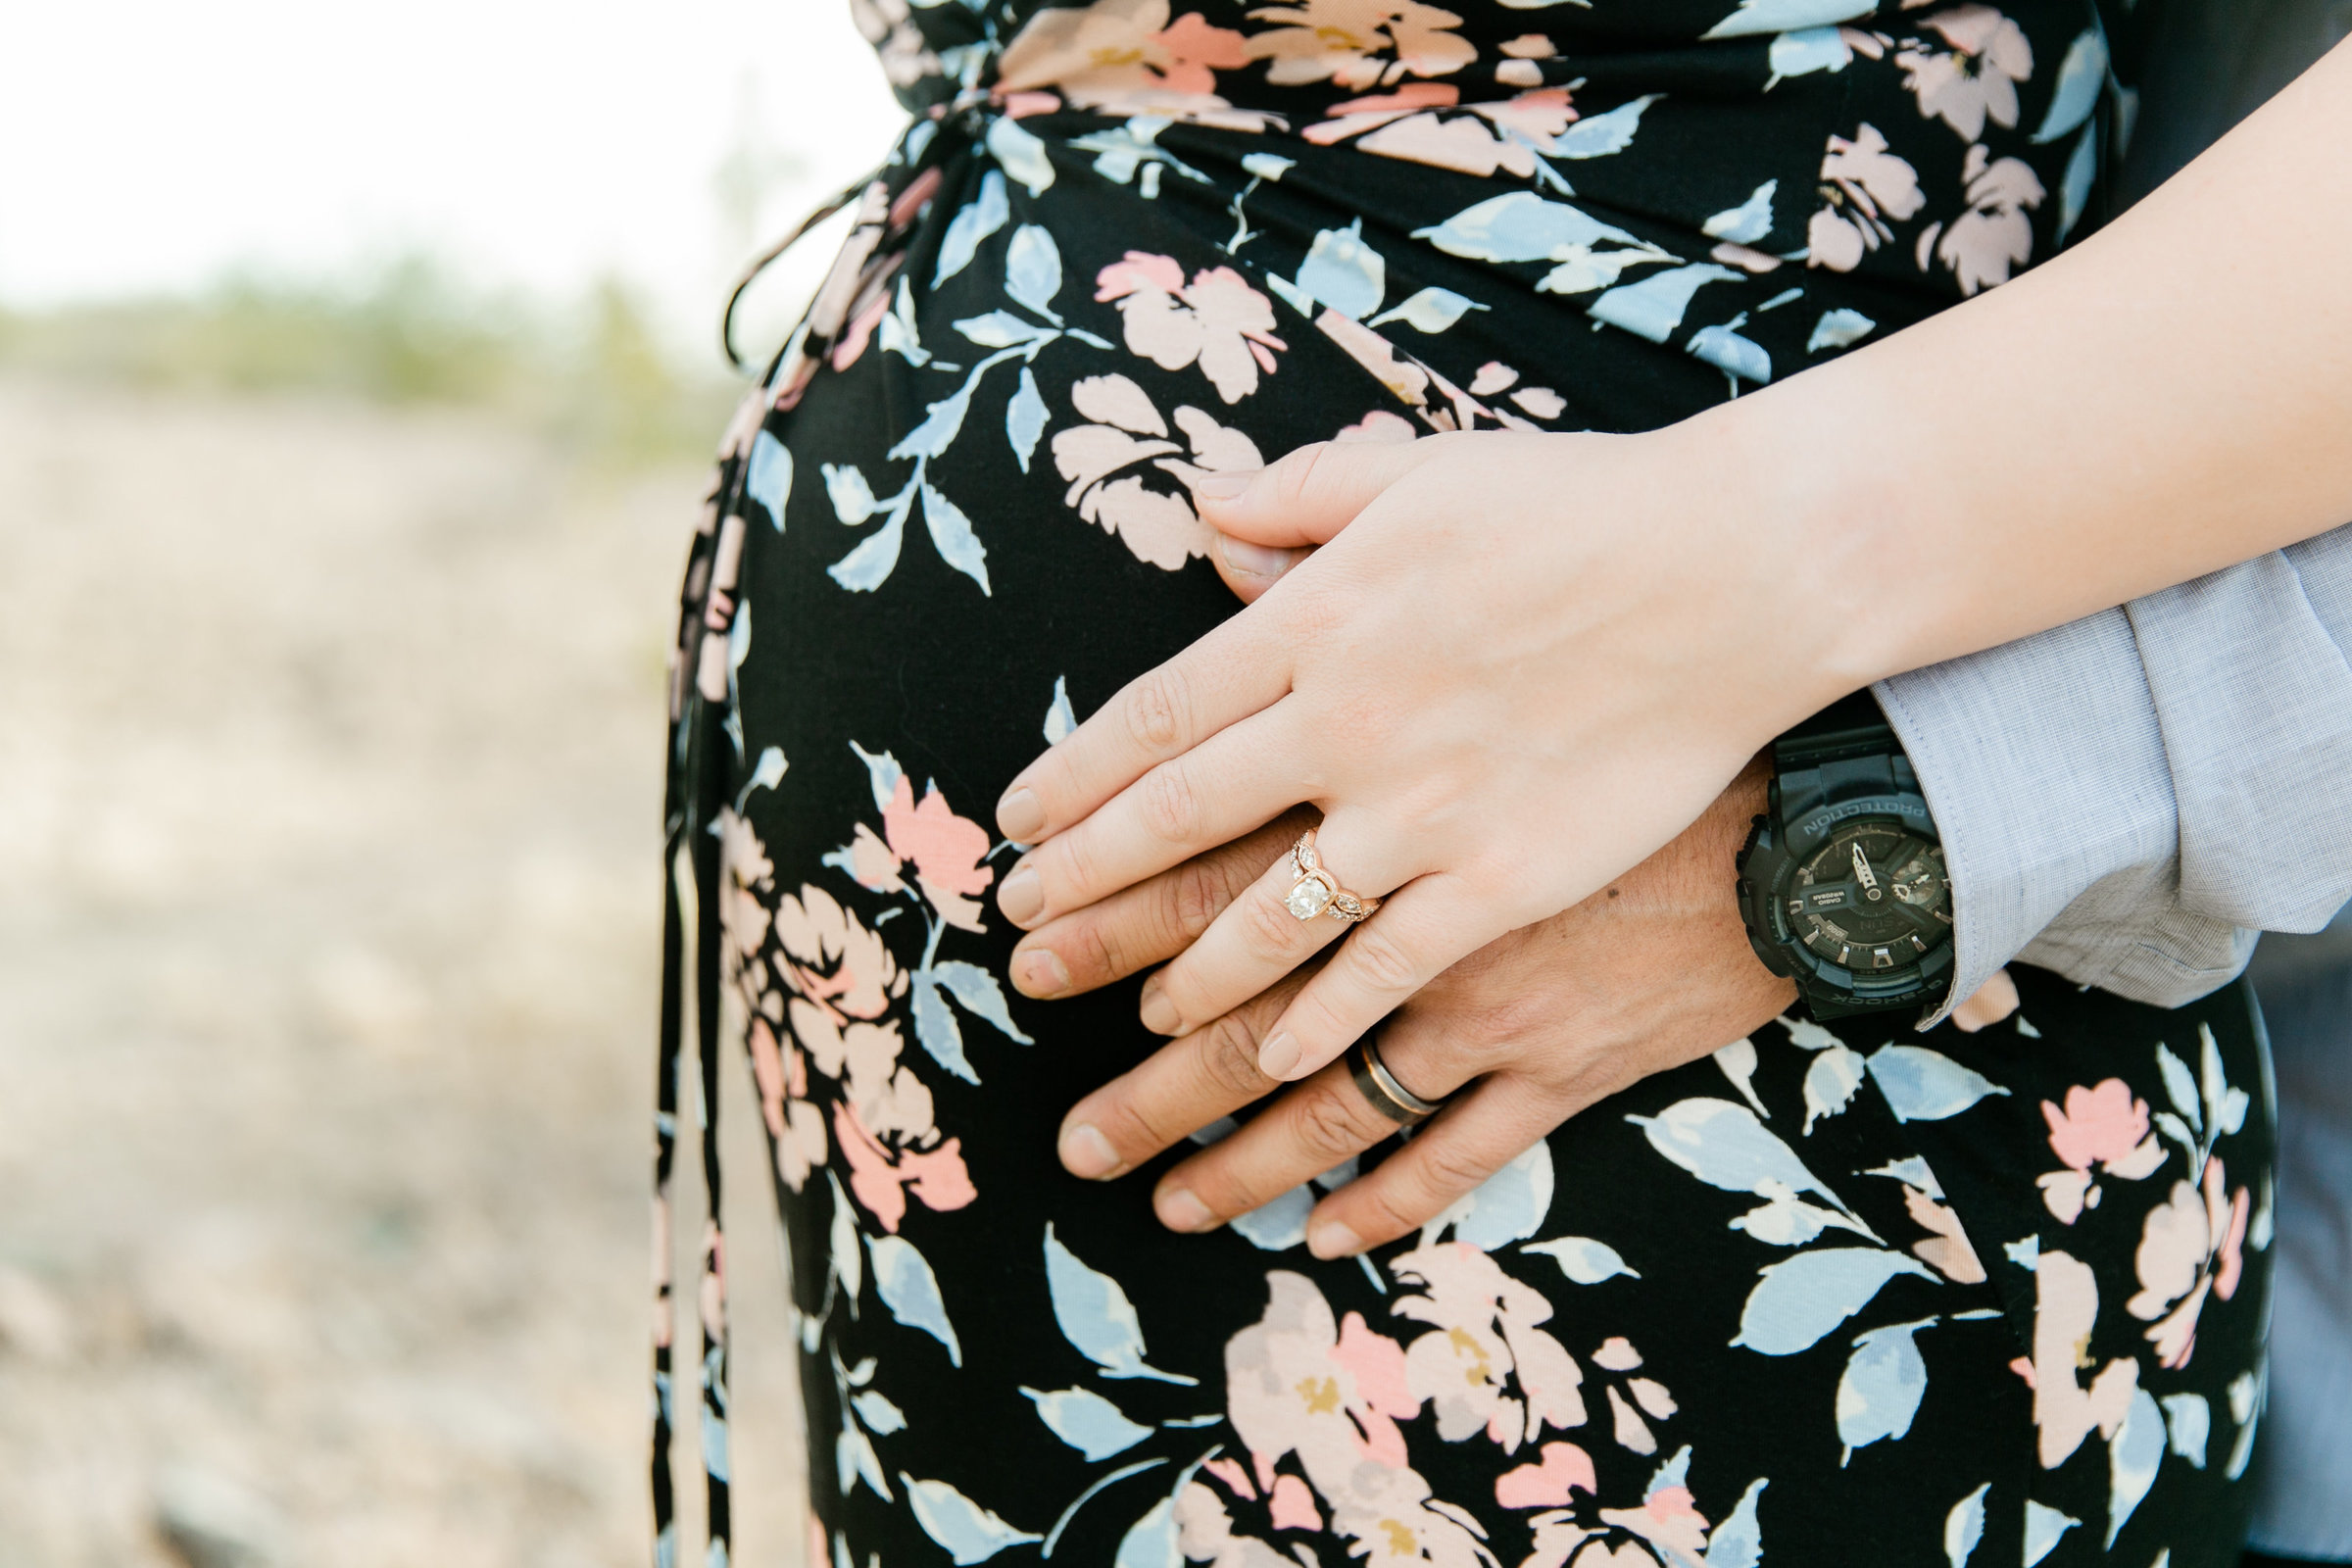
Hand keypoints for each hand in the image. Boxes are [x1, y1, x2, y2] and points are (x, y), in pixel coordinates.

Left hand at [992, 425, 1861, 1087]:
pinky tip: (1278, 1075)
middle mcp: (1346, 728)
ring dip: (1190, 993)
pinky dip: (1323, 1034)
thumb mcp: (1422, 473)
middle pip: (1180, 833)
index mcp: (1315, 624)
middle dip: (1089, 899)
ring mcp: (1424, 822)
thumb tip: (1202, 516)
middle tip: (1023, 946)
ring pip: (1270, 933)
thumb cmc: (1584, 510)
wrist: (1741, 573)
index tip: (1017, 831)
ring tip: (1138, 1033)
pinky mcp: (1504, 890)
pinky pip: (1386, 989)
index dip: (1072, 787)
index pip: (1153, 721)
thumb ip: (1299, 498)